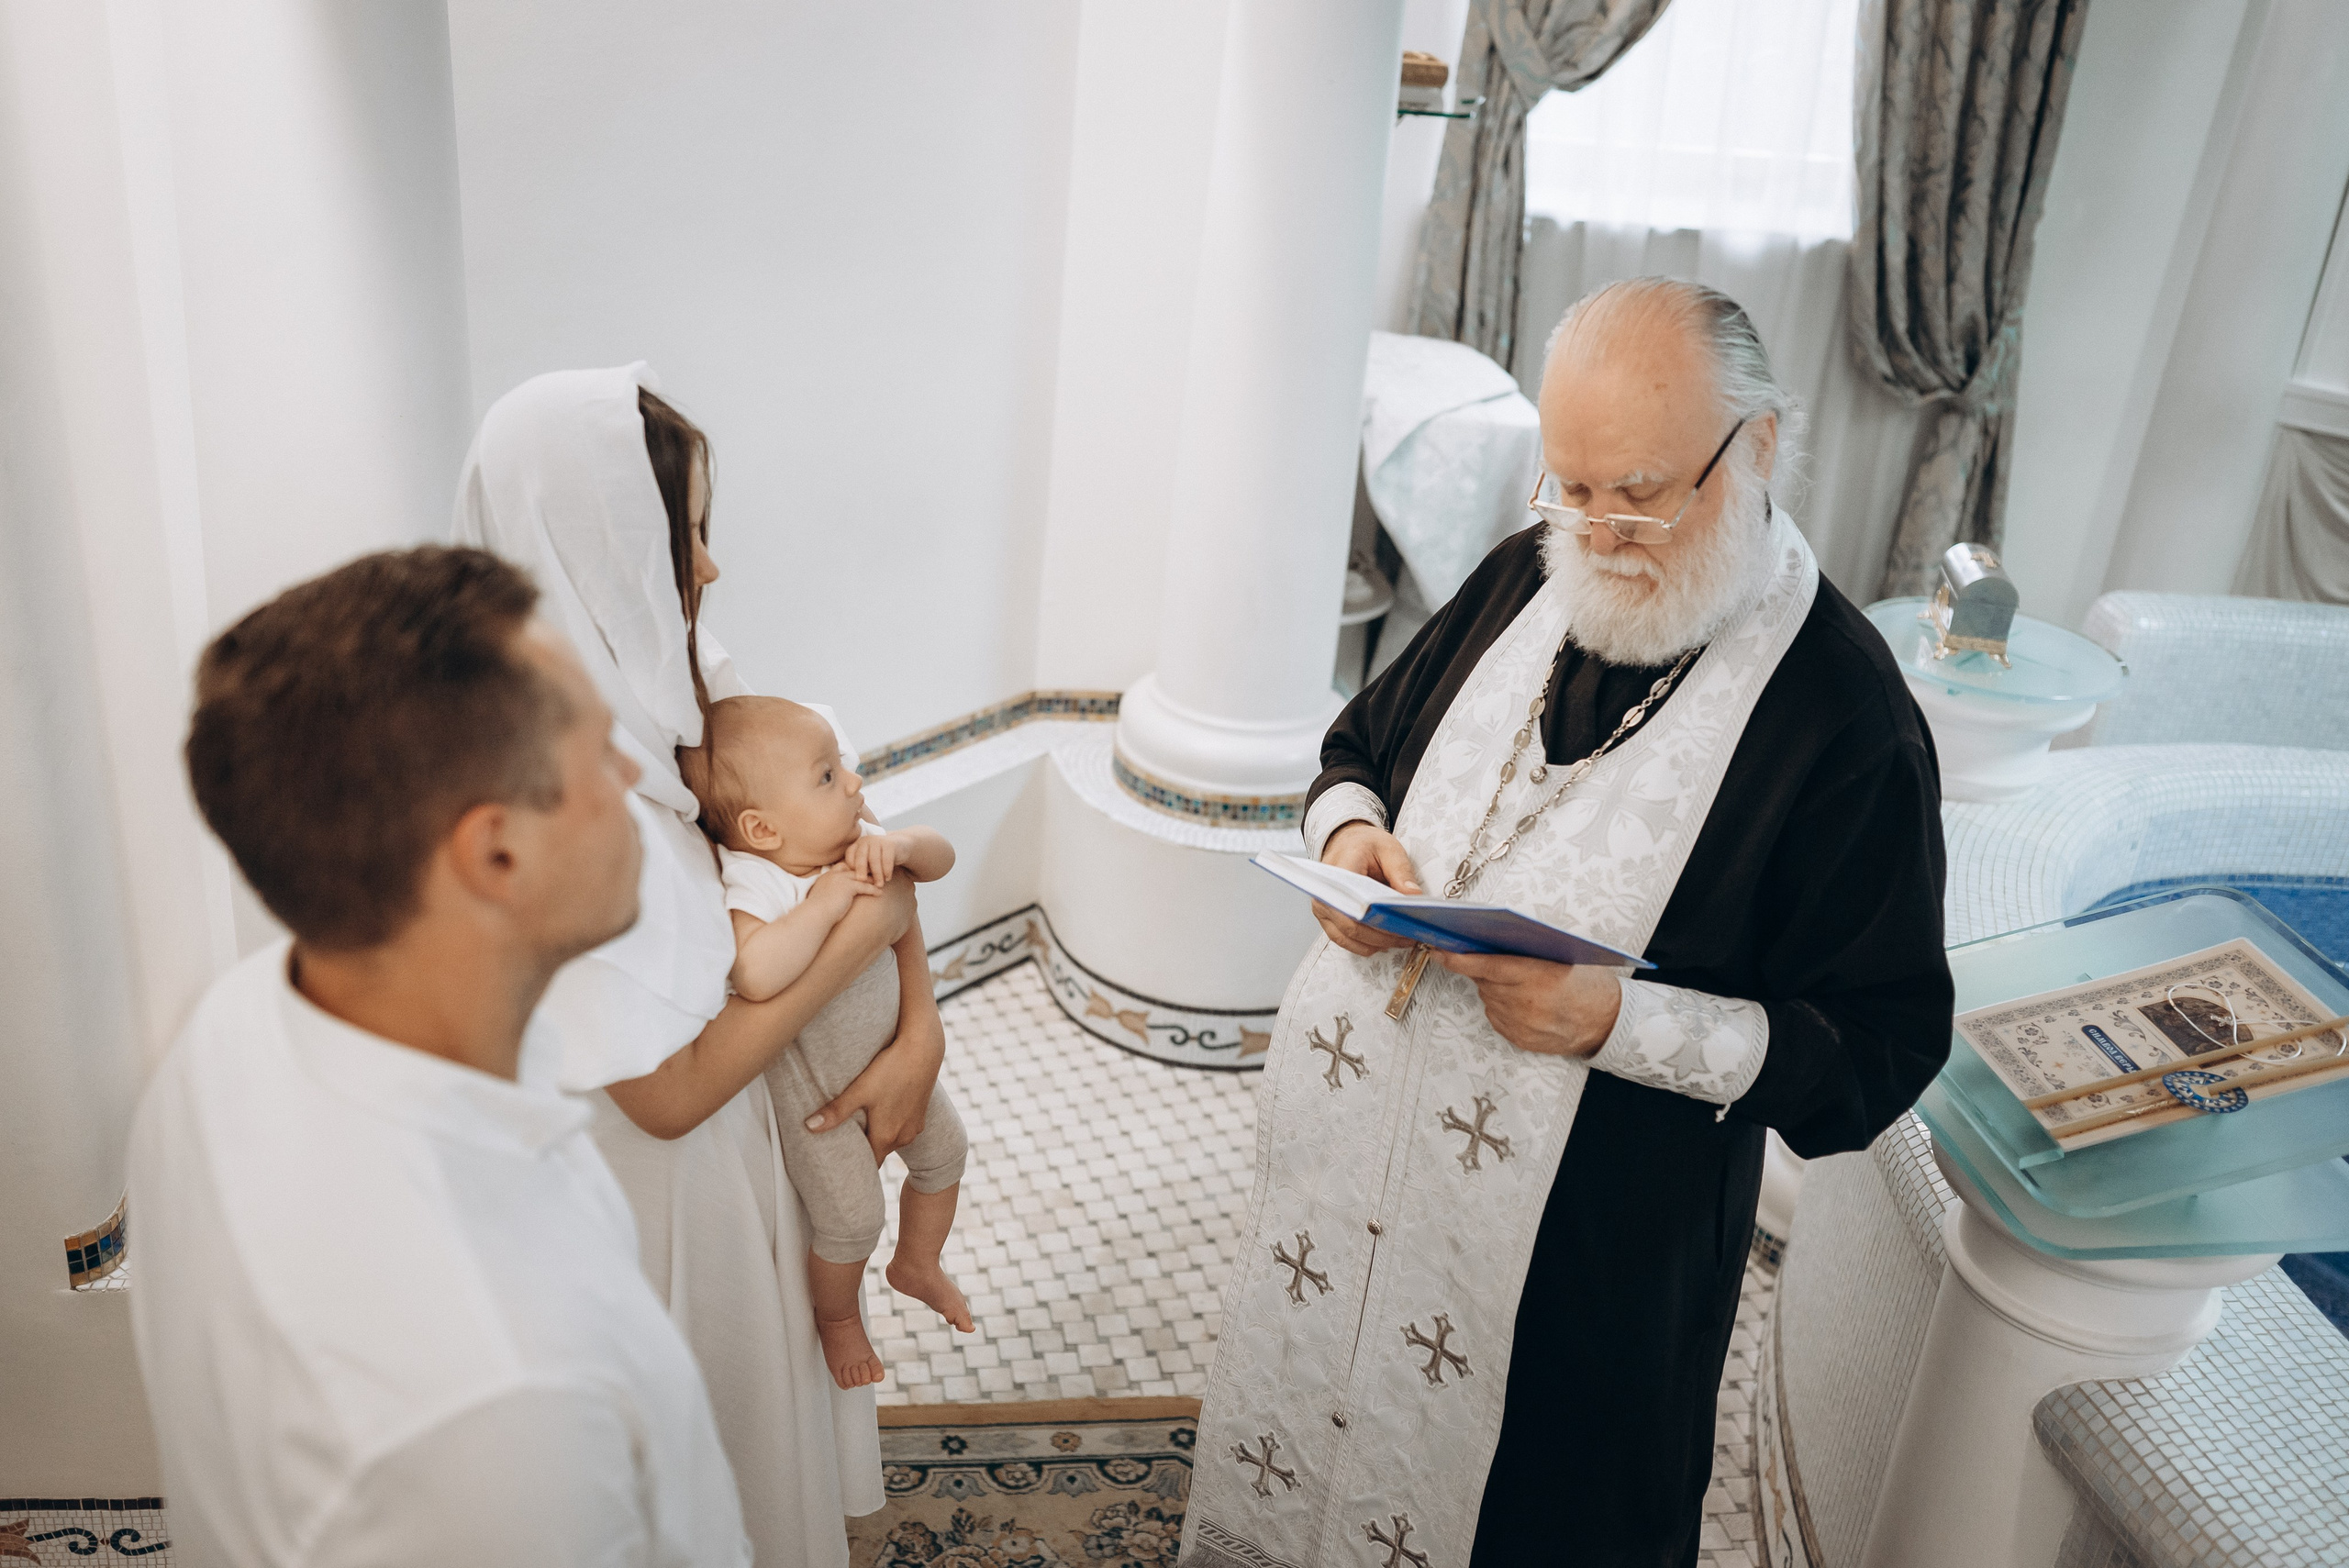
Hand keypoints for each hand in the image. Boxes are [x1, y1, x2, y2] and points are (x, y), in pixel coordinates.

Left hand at [804, 999, 944, 1161]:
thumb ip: (835, 1112)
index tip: (841, 1165)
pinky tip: (883, 1108)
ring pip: (891, 1139)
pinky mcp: (921, 1114)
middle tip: (845, 1141)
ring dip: (879, 1135)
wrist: (924, 1049)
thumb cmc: (891, 1069)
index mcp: (886, 1136)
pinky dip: (892, 1124)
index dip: (855, 1165)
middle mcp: (903, 1137)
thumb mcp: (860, 1090)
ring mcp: (914, 1127)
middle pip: (879, 1152)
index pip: (869, 1164)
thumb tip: (808, 1127)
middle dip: (864, 1148)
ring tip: (863, 1124)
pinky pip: (902, 1128)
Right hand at [811, 866, 881, 914]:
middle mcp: (833, 875)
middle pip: (852, 869)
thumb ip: (827, 895)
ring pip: (860, 876)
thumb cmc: (816, 912)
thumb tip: (832, 901)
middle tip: (874, 874)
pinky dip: (873, 890)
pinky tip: (880, 893)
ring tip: (879, 883)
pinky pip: (865, 887)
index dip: (850, 870)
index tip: (858, 874)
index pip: (840, 867)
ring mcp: (840, 879)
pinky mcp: (848, 887)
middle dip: (863, 871)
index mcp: (825, 877)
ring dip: (871, 880)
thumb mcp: (820, 900)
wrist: (815, 914)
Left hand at [842, 831, 906, 885]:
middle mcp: (866, 841)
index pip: (850, 856)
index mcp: (857, 845)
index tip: (855, 879)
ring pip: (874, 859)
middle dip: (861, 869)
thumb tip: (849, 883)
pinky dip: (887, 870)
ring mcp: (878, 840)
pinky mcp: (890, 844)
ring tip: (879, 885)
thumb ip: (859, 869)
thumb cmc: (879, 859)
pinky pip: (887, 859)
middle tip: (862, 881)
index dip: (851, 868)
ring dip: (877, 874)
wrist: (900, 847)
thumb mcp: (868, 862)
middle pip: (861, 856)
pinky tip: (888, 878)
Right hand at [1315, 821, 1424, 956]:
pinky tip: (1384, 941)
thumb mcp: (1389, 849)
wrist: (1347, 842)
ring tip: (1400, 939)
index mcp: (1339, 871)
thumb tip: (1413, 896)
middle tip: (1408, 936)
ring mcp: (1323, 907)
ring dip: (1375, 944)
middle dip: (1382, 937)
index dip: (1378, 921)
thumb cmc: (1365, 844)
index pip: (1355, 904)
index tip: (1402, 924)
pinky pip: (1343, 939)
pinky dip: (1365, 944)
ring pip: (1347, 938)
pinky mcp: (1327, 917)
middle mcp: (1325, 893)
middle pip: (1352, 927)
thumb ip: (1401, 871)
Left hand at [1433, 951, 1621, 1057]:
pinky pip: (1496, 1017)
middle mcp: (1525, 1003)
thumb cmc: (1587, 984)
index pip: (1486, 965)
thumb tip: (1488, 942)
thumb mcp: (1561, 958)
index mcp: (1537, 977)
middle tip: (1486, 957)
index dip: (1459, 958)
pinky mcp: (1520, 1040)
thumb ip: (1526, 953)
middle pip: (1484, 981)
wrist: (1607, 1022)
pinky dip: (1502, 1006)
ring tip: (1518, 983)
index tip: (1440, 951)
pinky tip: (1521, 1002)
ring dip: (1494, 988)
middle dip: (1481, 969)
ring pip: (1489, 999)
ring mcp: (1521, 1025)